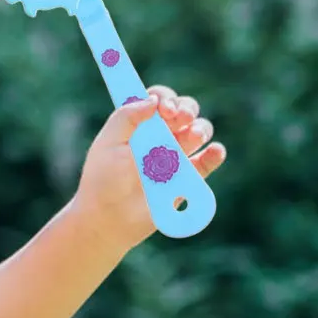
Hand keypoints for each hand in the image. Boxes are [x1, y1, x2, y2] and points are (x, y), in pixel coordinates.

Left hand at [73, 86, 226, 252]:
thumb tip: (152, 100)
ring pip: (199, 131)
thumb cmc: (103, 180)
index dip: (165, 99)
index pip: (159, 100)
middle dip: (186, 109)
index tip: (163, 108)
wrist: (109, 218)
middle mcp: (160, 136)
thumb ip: (126, 118)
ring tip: (192, 136)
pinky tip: (213, 151)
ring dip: (200, 129)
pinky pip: (207, 162)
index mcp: (139, 124)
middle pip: (184, 111)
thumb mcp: (107, 145)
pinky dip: (214, 154)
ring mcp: (176, 156)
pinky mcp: (188, 178)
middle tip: (179, 118)